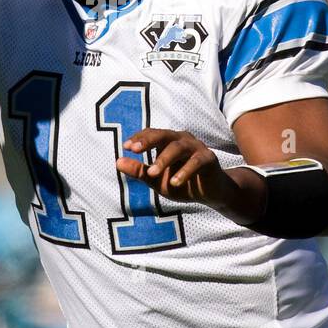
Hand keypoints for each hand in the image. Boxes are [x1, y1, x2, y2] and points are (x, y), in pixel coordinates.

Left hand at [116, 129, 263, 218]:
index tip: (126, 147)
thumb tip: (117, 162)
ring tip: (152, 173)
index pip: (152, 134)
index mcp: (168, 141)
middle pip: (164, 135)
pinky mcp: (208, 159)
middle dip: (148, 140)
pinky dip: (185, 171)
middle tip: (135, 150)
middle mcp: (182, 140)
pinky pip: (196, 162)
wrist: (210, 193)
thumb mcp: (157, 180)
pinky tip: (174, 182)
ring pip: (178, 147)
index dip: (139, 138)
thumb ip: (140, 171)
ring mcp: (196, 148)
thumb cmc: (182, 182)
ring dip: (164, 159)